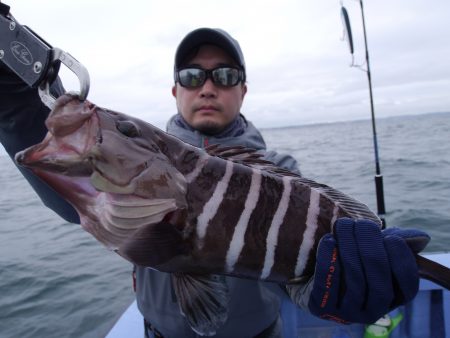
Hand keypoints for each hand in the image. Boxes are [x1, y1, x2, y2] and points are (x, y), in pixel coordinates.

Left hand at [307, 218, 428, 323]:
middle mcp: (373, 311)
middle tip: (362, 224)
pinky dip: (329, 259)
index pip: (407, 287)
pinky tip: (329, 239)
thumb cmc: (354, 262)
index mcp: (392, 299)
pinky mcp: (323, 307)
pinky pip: (327, 284)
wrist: (317, 278)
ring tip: (344, 225)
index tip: (391, 238)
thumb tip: (421, 237)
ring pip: (354, 282)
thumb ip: (395, 244)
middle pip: (379, 284)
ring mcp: (347, 313)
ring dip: (350, 248)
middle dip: (371, 248)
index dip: (402, 261)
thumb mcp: (375, 253)